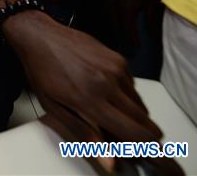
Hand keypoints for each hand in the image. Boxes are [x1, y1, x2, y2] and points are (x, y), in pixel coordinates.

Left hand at [4, 11, 165, 171]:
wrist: (40, 36)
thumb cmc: (42, 71)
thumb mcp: (53, 107)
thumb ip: (83, 134)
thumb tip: (110, 160)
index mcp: (90, 100)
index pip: (133, 133)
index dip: (149, 150)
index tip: (155, 158)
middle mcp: (108, 84)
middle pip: (144, 121)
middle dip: (144, 135)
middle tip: (127, 136)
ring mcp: (116, 69)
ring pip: (140, 105)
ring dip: (132, 115)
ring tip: (108, 111)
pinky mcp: (119, 59)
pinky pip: (132, 86)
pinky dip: (125, 94)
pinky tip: (105, 89)